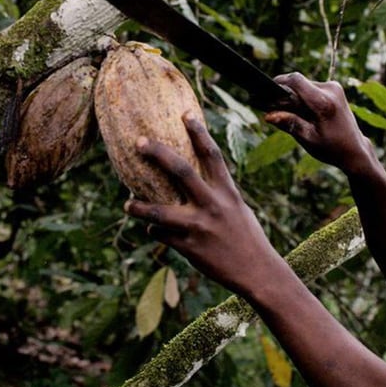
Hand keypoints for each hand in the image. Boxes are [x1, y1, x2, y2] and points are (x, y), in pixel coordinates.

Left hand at [124, 115, 287, 296]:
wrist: (257, 272)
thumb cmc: (246, 238)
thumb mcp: (237, 210)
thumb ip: (217, 195)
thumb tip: (192, 183)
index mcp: (227, 193)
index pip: (212, 155)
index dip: (199, 133)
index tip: (185, 114)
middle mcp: (213, 206)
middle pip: (181, 172)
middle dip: (158, 154)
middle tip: (138, 141)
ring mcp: (200, 227)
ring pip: (161, 213)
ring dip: (140, 208)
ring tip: (128, 204)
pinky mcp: (190, 249)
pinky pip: (163, 237)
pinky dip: (155, 232)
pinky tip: (152, 230)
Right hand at [264, 73, 378, 177]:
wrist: (354, 149)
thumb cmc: (331, 148)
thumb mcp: (308, 139)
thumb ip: (289, 124)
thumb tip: (268, 115)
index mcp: (323, 103)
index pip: (296, 81)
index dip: (278, 83)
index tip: (266, 91)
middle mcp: (331, 90)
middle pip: (298, 83)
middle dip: (285, 95)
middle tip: (274, 109)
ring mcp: (334, 87)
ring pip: (304, 85)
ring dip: (294, 97)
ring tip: (290, 114)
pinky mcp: (334, 88)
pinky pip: (311, 88)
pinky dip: (303, 97)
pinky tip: (302, 112)